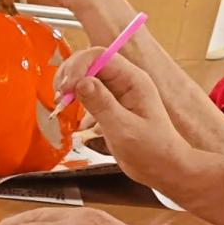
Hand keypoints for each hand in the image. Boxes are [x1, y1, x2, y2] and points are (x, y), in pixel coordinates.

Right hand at [54, 48, 193, 189]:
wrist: (163, 168)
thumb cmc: (153, 150)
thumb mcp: (124, 129)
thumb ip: (102, 105)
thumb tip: (81, 82)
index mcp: (133, 80)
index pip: (100, 56)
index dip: (79, 66)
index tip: (67, 88)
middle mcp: (125, 81)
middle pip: (90, 62)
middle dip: (71, 73)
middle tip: (60, 95)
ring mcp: (117, 92)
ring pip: (86, 76)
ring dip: (70, 84)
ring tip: (61, 102)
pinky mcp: (110, 105)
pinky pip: (88, 92)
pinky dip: (75, 97)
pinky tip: (68, 108)